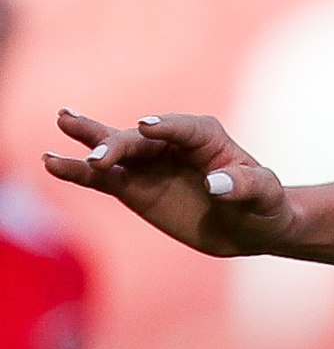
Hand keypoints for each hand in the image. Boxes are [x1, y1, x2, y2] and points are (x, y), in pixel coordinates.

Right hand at [43, 111, 297, 256]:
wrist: (251, 225)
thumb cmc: (264, 203)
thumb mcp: (265, 195)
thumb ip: (245, 186)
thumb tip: (216, 185)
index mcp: (205, 135)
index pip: (182, 128)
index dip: (164, 127)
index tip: (146, 126)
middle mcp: (168, 142)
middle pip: (138, 139)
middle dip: (118, 144)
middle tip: (99, 156)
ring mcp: (147, 163)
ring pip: (113, 150)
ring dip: (89, 142)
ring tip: (62, 123)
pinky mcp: (134, 186)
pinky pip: (104, 179)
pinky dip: (79, 172)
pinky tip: (52, 163)